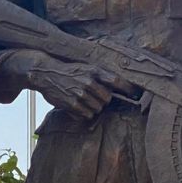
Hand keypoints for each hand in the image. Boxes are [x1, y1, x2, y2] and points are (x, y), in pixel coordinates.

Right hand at [4, 50, 135, 119]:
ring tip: (82, 100)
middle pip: (107, 99)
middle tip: (94, 97)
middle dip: (103, 100)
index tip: (136, 95)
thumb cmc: (67, 71)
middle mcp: (89, 82)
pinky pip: (86, 115)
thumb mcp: (84, 68)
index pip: (116, 81)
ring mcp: (81, 94)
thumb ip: (99, 76)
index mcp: (94, 71)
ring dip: (93, 107)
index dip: (128, 89)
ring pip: (98, 108)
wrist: (45, 72)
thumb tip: (117, 88)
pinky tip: (76, 105)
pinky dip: (84, 113)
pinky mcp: (72, 104)